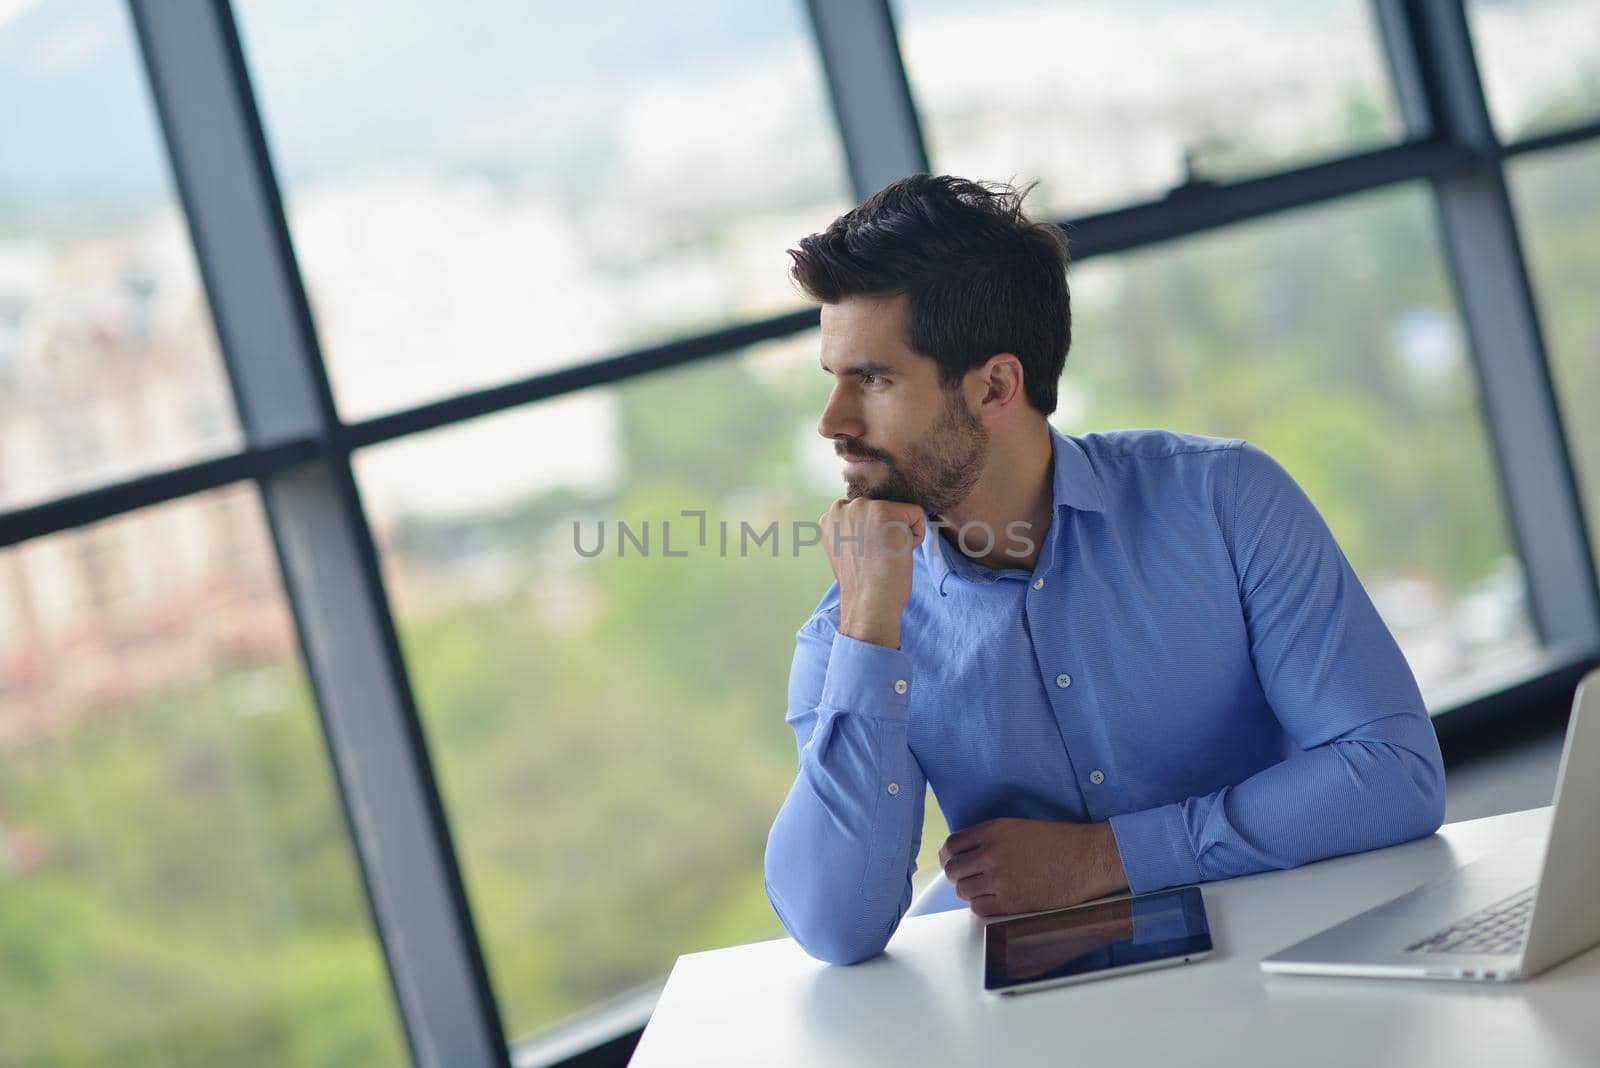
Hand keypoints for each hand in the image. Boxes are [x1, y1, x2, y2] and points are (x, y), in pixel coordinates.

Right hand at [819, 498, 925, 648]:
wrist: (869, 603)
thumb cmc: (862, 584)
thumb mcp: (846, 550)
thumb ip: (853, 530)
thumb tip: (873, 523)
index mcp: (830, 517)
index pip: (866, 512)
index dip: (873, 534)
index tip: (867, 555)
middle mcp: (842, 507)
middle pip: (883, 509)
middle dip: (885, 531)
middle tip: (875, 557)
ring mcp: (863, 506)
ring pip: (899, 512)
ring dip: (899, 533)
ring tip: (885, 555)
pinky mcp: (886, 511)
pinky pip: (917, 515)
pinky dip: (916, 536)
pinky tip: (898, 553)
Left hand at [938, 818, 1128, 917]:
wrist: (1087, 859)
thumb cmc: (1060, 842)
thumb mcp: (1019, 827)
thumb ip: (990, 837)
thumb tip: (967, 852)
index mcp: (993, 830)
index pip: (952, 845)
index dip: (949, 856)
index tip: (952, 861)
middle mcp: (991, 853)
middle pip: (953, 870)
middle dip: (957, 875)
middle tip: (967, 878)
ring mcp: (1000, 879)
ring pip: (963, 891)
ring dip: (970, 891)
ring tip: (984, 889)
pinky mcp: (1011, 902)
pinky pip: (979, 909)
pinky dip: (982, 906)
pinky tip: (993, 901)